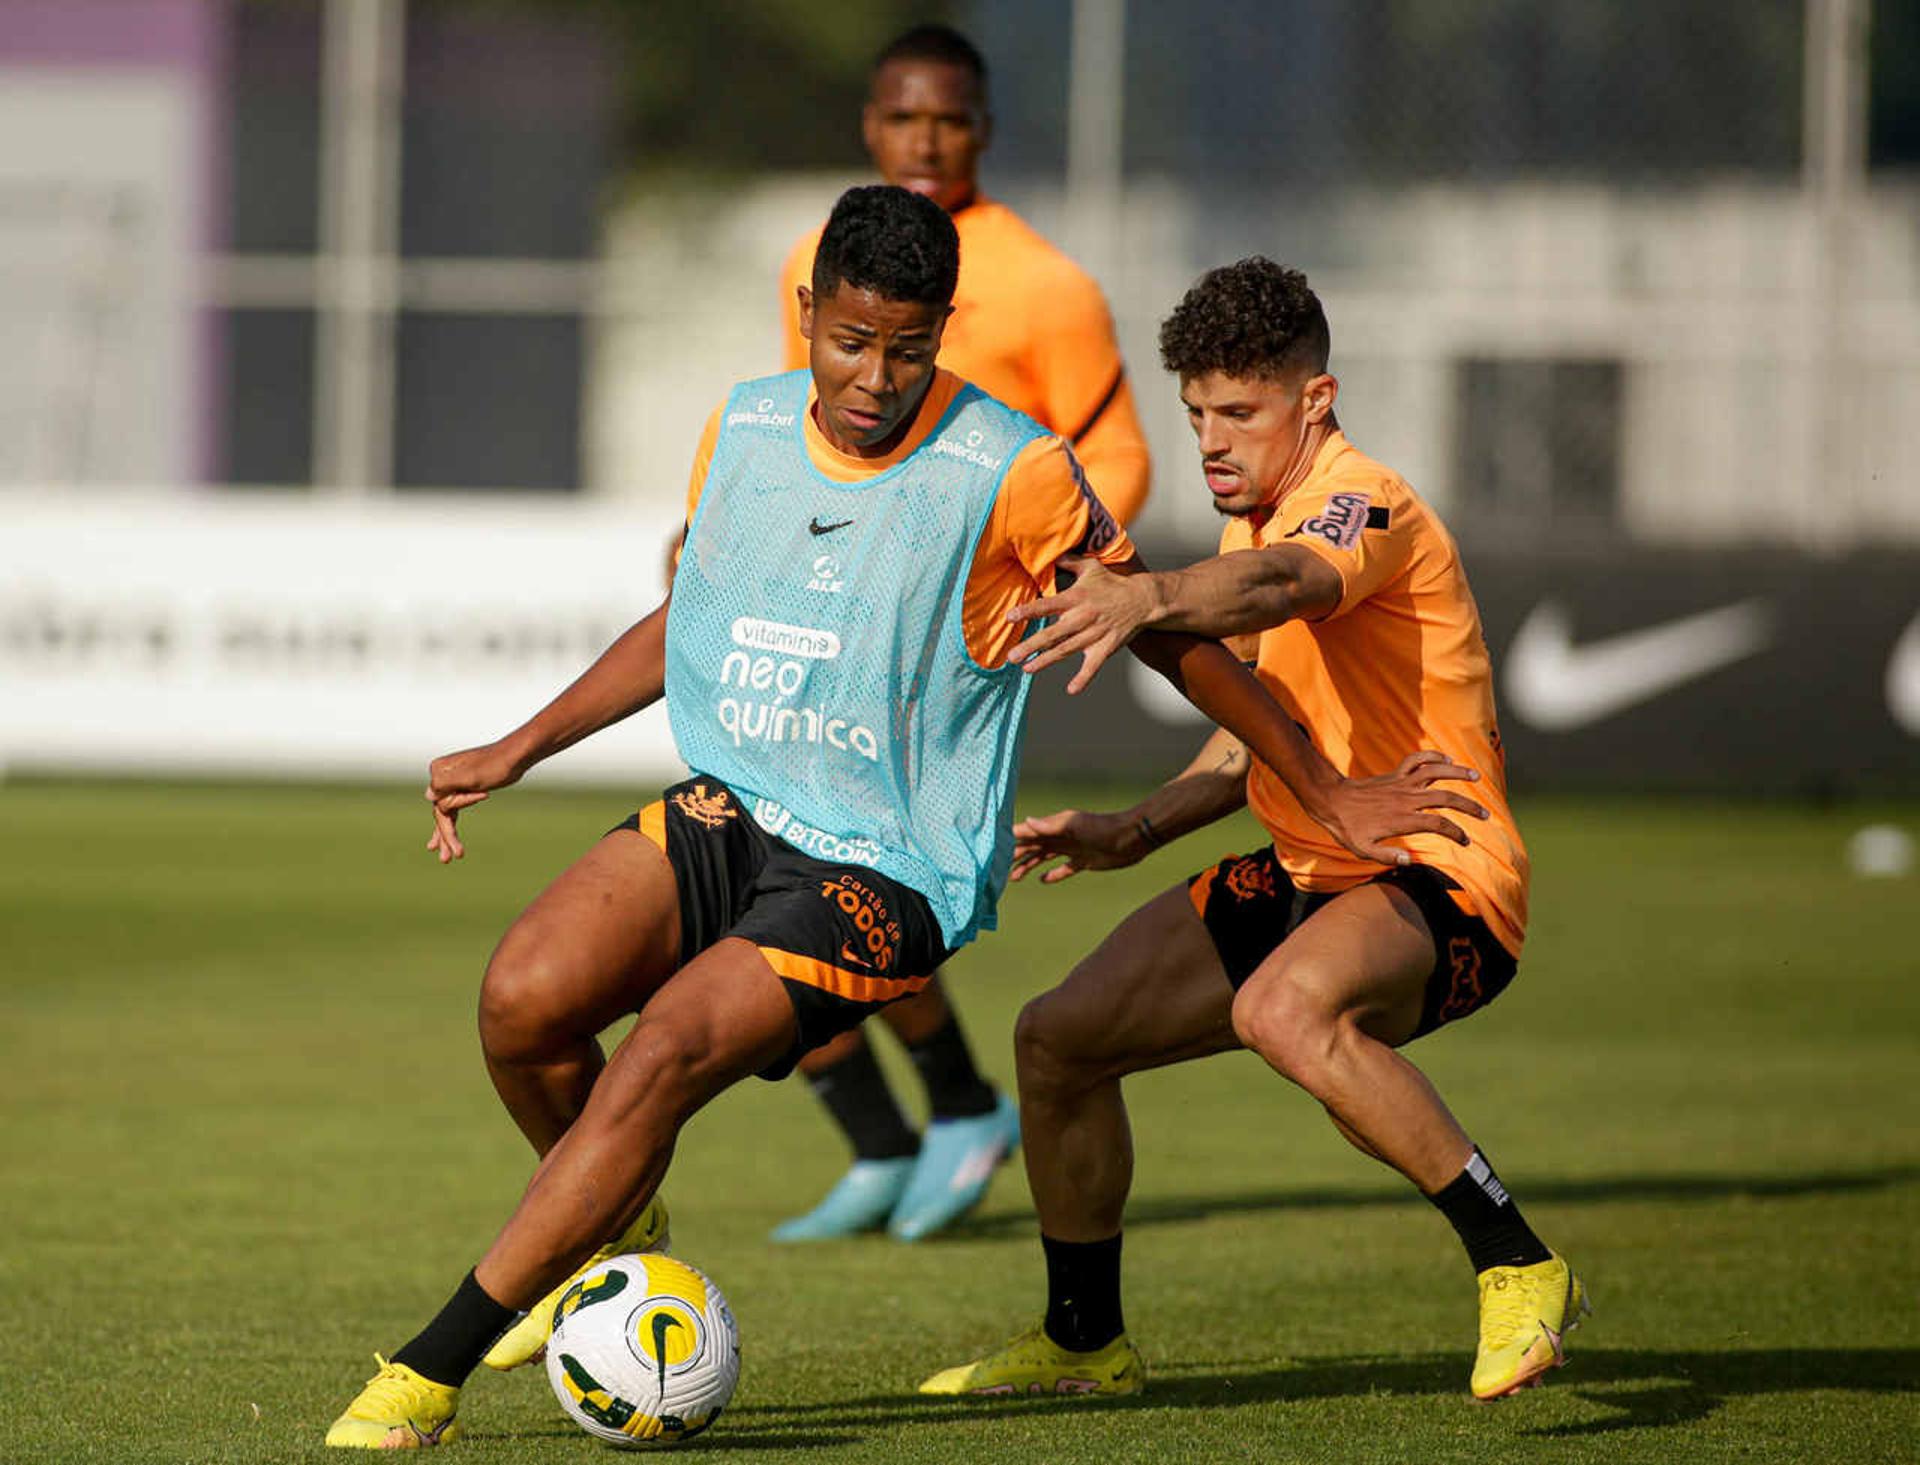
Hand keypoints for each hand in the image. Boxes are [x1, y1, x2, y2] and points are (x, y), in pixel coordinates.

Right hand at [423, 740, 525, 862]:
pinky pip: (454, 810)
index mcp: (438, 771)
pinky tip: (452, 841)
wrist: (515, 757)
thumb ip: (447, 784)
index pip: (440, 802)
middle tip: (446, 860)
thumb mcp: (471, 776)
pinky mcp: (463, 789)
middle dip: (445, 836)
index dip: (458, 807)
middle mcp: (441, 777)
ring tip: (447, 859)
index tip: (485, 794)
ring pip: (447, 814)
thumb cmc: (495, 765)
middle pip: (441, 812)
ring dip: (447, 836)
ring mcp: (452, 784)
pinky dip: (453, 825)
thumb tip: (428, 796)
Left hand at [1007, 556, 1154, 693]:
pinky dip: (1084, 678)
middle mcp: (1082, 617)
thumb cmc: (1113, 584)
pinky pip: (1093, 666)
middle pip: (1052, 634)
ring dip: (1045, 661)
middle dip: (1031, 646)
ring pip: (1066, 650)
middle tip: (1012, 656)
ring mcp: (1094, 634)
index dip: (1028, 611)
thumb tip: (1053, 553)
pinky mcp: (1105, 648)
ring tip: (1027, 668)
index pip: (1047, 605)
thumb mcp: (1091, 567)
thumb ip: (1070, 561)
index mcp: (1076, 598)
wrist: (1142, 600)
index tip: (1010, 617)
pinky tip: (1072, 690)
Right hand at [1009, 807, 1146, 884]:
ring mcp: (1072, 849)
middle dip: (1016, 855)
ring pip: (1044, 858)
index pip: (1028, 831)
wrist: (1131, 838)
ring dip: (1029, 866)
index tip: (995, 847)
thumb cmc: (1103, 828)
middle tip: (1000, 868)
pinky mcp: (1083, 861)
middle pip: (1032, 846)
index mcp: (1055, 826)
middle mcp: (1061, 836)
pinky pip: (1063, 869)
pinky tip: (1044, 881)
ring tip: (1015, 878)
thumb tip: (1026, 823)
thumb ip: (1049, 825)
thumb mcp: (1074, 824)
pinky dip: (1053, 874)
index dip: (1012, 838)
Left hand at [1308, 751, 1488, 866]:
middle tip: (1485, 815)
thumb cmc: (1347, 829)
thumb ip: (1386, 857)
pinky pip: (1417, 760)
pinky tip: (1447, 759)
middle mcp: (1406, 799)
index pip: (1439, 825)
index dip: (1456, 833)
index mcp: (1402, 819)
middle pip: (1446, 798)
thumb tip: (1410, 861)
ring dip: (1457, 773)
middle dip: (1468, 806)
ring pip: (1435, 772)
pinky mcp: (1395, 774)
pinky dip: (1433, 756)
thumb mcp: (1362, 850)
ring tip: (1476, 776)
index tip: (1465, 840)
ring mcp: (1401, 784)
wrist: (1331, 801)